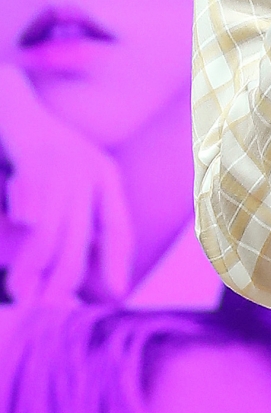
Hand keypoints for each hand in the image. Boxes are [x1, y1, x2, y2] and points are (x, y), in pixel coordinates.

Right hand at [0, 65, 132, 303]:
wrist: (10, 106)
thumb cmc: (35, 155)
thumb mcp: (67, 187)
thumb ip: (80, 224)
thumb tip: (101, 281)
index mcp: (103, 176)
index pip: (118, 228)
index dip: (117, 262)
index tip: (115, 295)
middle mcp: (89, 167)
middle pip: (82, 237)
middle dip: (63, 276)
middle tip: (44, 307)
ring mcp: (63, 160)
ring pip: (53, 227)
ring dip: (34, 262)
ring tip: (20, 290)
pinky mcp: (35, 153)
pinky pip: (33, 196)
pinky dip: (26, 216)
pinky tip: (20, 229)